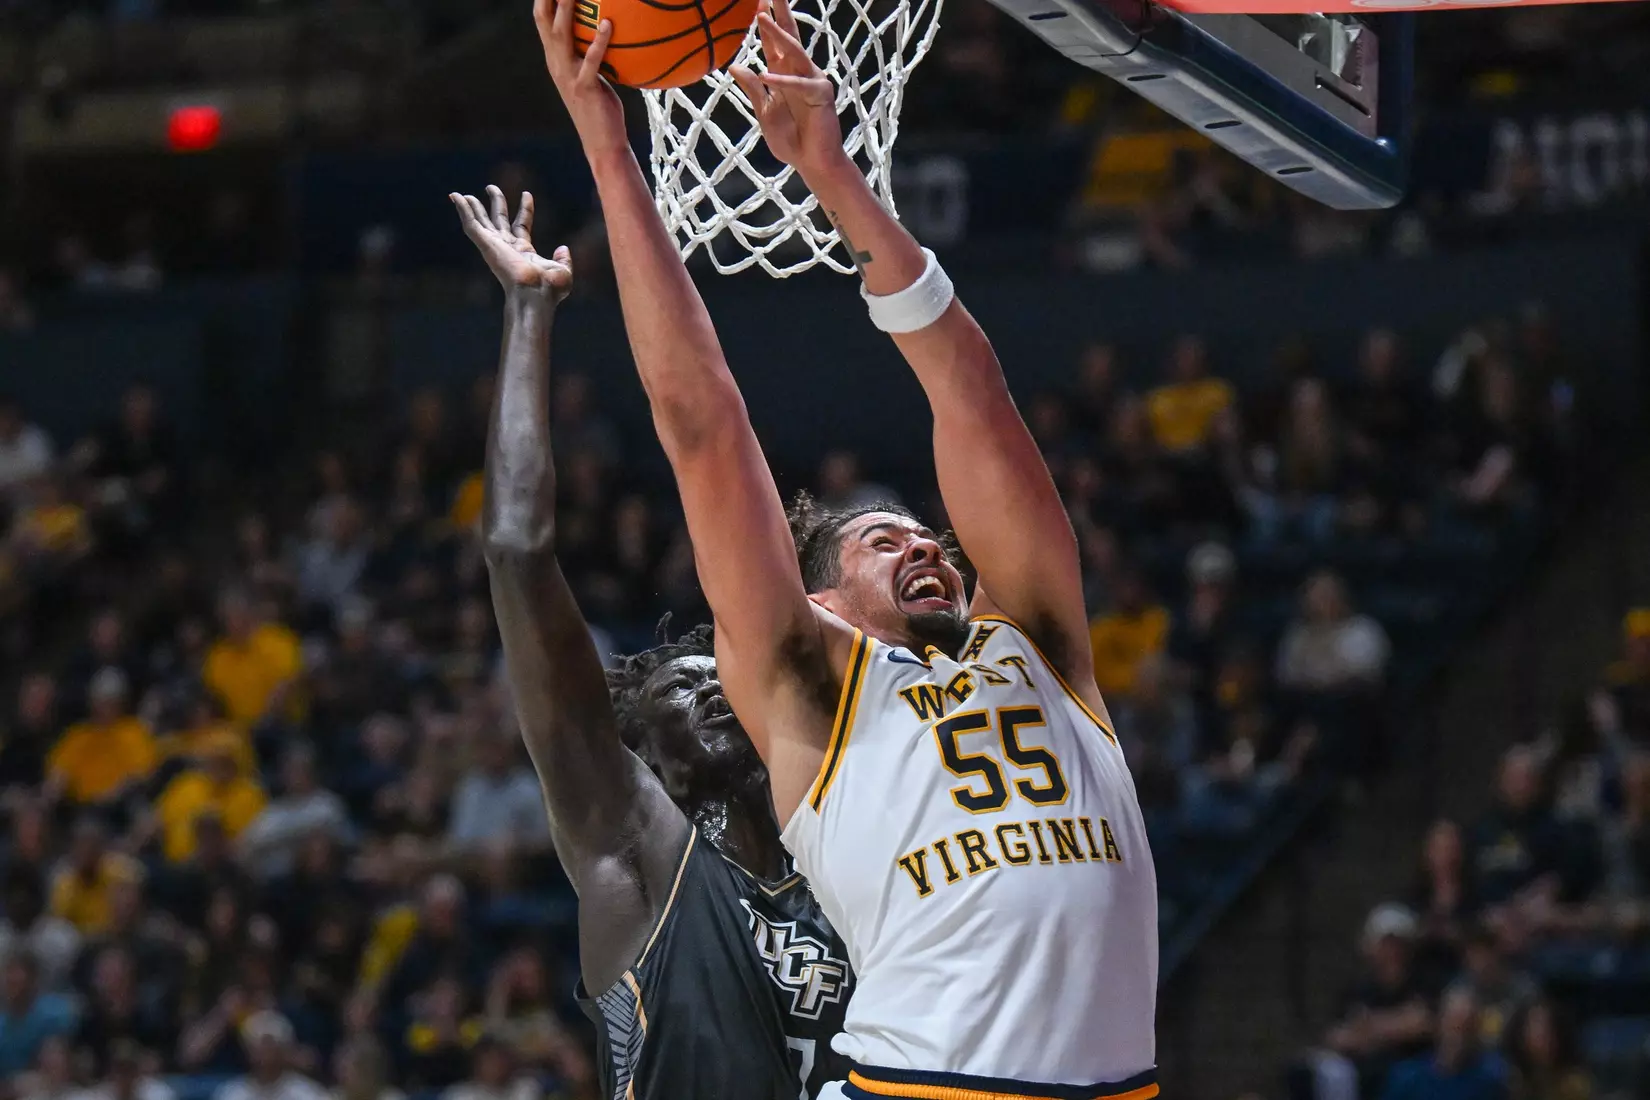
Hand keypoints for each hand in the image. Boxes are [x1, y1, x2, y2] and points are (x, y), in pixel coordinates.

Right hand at [449, 186, 573, 299]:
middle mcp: (507, 248)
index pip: (522, 225)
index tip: (527, 194)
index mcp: (524, 252)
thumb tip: (563, 248)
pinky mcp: (486, 244)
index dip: (525, 209)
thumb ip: (563, 259)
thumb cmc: (549, 289)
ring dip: (473, 206)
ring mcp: (495, 246)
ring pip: (481, 221)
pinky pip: (471, 224)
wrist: (535, 294)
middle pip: (499, 220)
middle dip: (496, 202)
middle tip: (491, 187)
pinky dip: (463, 210)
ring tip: (464, 193)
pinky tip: (456, 197)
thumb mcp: (563, 271)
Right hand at [533, 0, 625, 157]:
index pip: (542, 20)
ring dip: (567, 9)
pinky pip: (591, 60)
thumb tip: (608, 27)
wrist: (602, 143)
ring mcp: (567, 75)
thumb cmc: (601, 107)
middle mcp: (556, 63)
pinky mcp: (584, 87)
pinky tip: (608, 24)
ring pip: (562, 35)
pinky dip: (599, 41)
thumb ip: (592, 52)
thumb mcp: (592, 75)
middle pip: (545, 20)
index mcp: (555, 58)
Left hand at [729, 0, 844, 174]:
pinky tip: (767, 74)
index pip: (773, 42)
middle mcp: (799, 71)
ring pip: (794, 53)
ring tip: (762, 18)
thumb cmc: (791, 139)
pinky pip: (800, 84)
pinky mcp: (821, 94)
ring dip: (778, 35)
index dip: (766, 21)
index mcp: (784, 74)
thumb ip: (753, 88)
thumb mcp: (765, 111)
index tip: (757, 1)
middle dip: (779, 13)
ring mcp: (812, 80)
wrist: (811, 162)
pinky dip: (784, 81)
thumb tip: (735, 65)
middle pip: (788, 36)